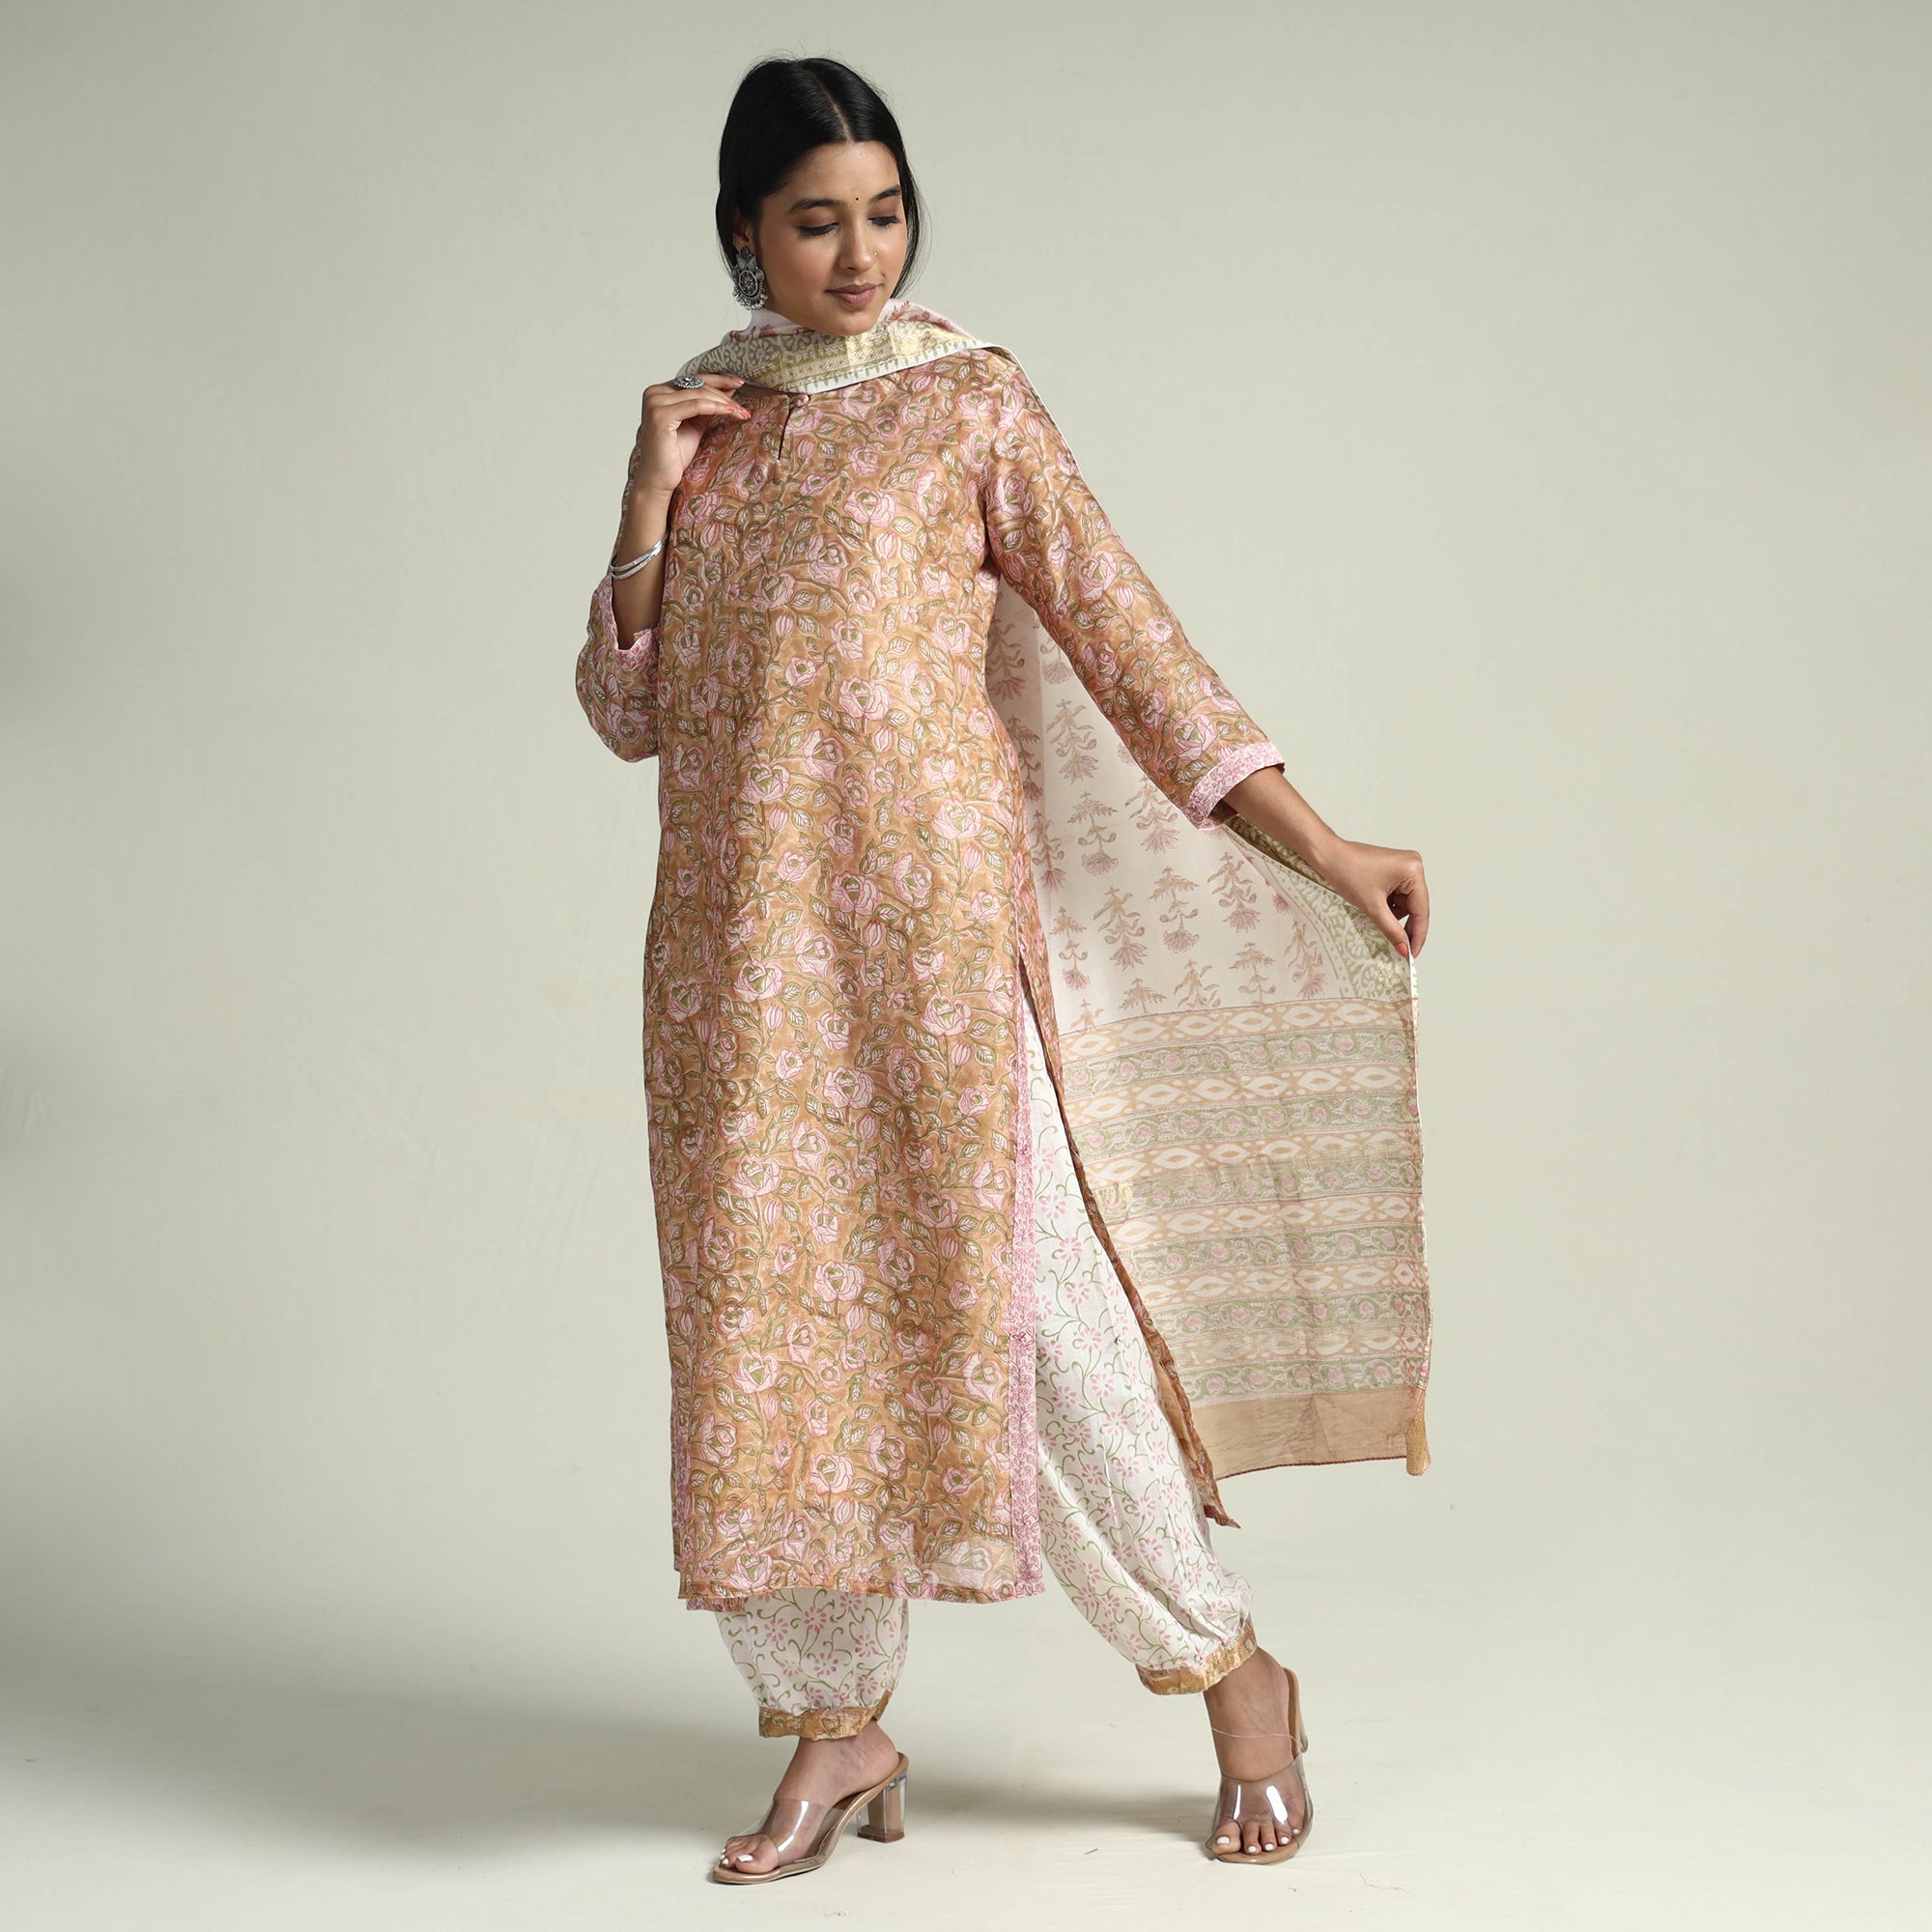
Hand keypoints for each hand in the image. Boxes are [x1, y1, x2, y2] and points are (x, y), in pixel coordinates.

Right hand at [625, 373, 749, 503]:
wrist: (660, 479)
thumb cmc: (674, 455)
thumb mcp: (695, 424)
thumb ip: (707, 406)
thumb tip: (729, 389)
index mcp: (660, 392)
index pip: (693, 380)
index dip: (718, 380)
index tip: (739, 382)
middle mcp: (654, 393)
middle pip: (697, 386)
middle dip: (724, 395)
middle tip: (743, 407)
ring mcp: (655, 403)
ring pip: (698, 395)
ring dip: (724, 402)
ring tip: (741, 413)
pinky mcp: (661, 415)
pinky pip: (695, 406)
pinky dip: (715, 408)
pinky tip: (730, 412)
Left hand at [1314, 837, 1428, 958]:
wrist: (1327, 856)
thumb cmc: (1346, 871)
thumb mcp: (1372, 906)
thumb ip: (1391, 930)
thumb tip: (1404, 949)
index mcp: (1413, 870)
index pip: (1421, 909)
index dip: (1418, 934)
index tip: (1413, 953)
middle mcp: (1413, 866)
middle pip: (1415, 906)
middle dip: (1404, 924)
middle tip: (1400, 947)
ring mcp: (1404, 867)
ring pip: (1405, 902)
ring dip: (1393, 914)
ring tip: (1375, 916)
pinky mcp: (1393, 870)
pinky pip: (1397, 895)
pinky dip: (1387, 906)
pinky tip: (1375, 908)